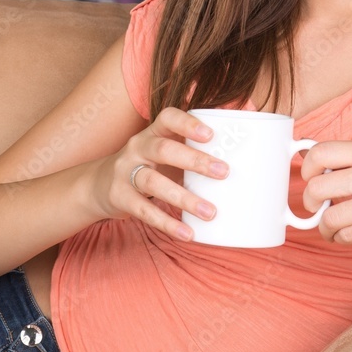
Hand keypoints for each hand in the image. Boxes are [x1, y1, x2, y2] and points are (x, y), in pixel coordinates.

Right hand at [91, 107, 229, 241]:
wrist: (100, 184)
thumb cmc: (148, 165)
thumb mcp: (166, 150)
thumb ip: (196, 147)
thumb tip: (251, 129)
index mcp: (153, 132)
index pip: (167, 117)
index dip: (188, 123)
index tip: (211, 134)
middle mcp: (137, 147)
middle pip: (163, 148)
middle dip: (194, 160)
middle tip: (224, 173)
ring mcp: (125, 172)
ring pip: (152, 182)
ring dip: (183, 197)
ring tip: (210, 212)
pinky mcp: (119, 197)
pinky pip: (143, 210)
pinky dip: (166, 223)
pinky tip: (187, 233)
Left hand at [299, 140, 351, 262]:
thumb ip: (349, 162)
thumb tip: (304, 158)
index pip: (322, 151)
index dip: (306, 169)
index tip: (309, 180)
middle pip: (319, 185)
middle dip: (310, 203)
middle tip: (317, 210)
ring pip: (332, 216)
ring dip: (326, 228)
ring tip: (334, 229)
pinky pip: (349, 235)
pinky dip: (340, 239)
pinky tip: (348, 237)